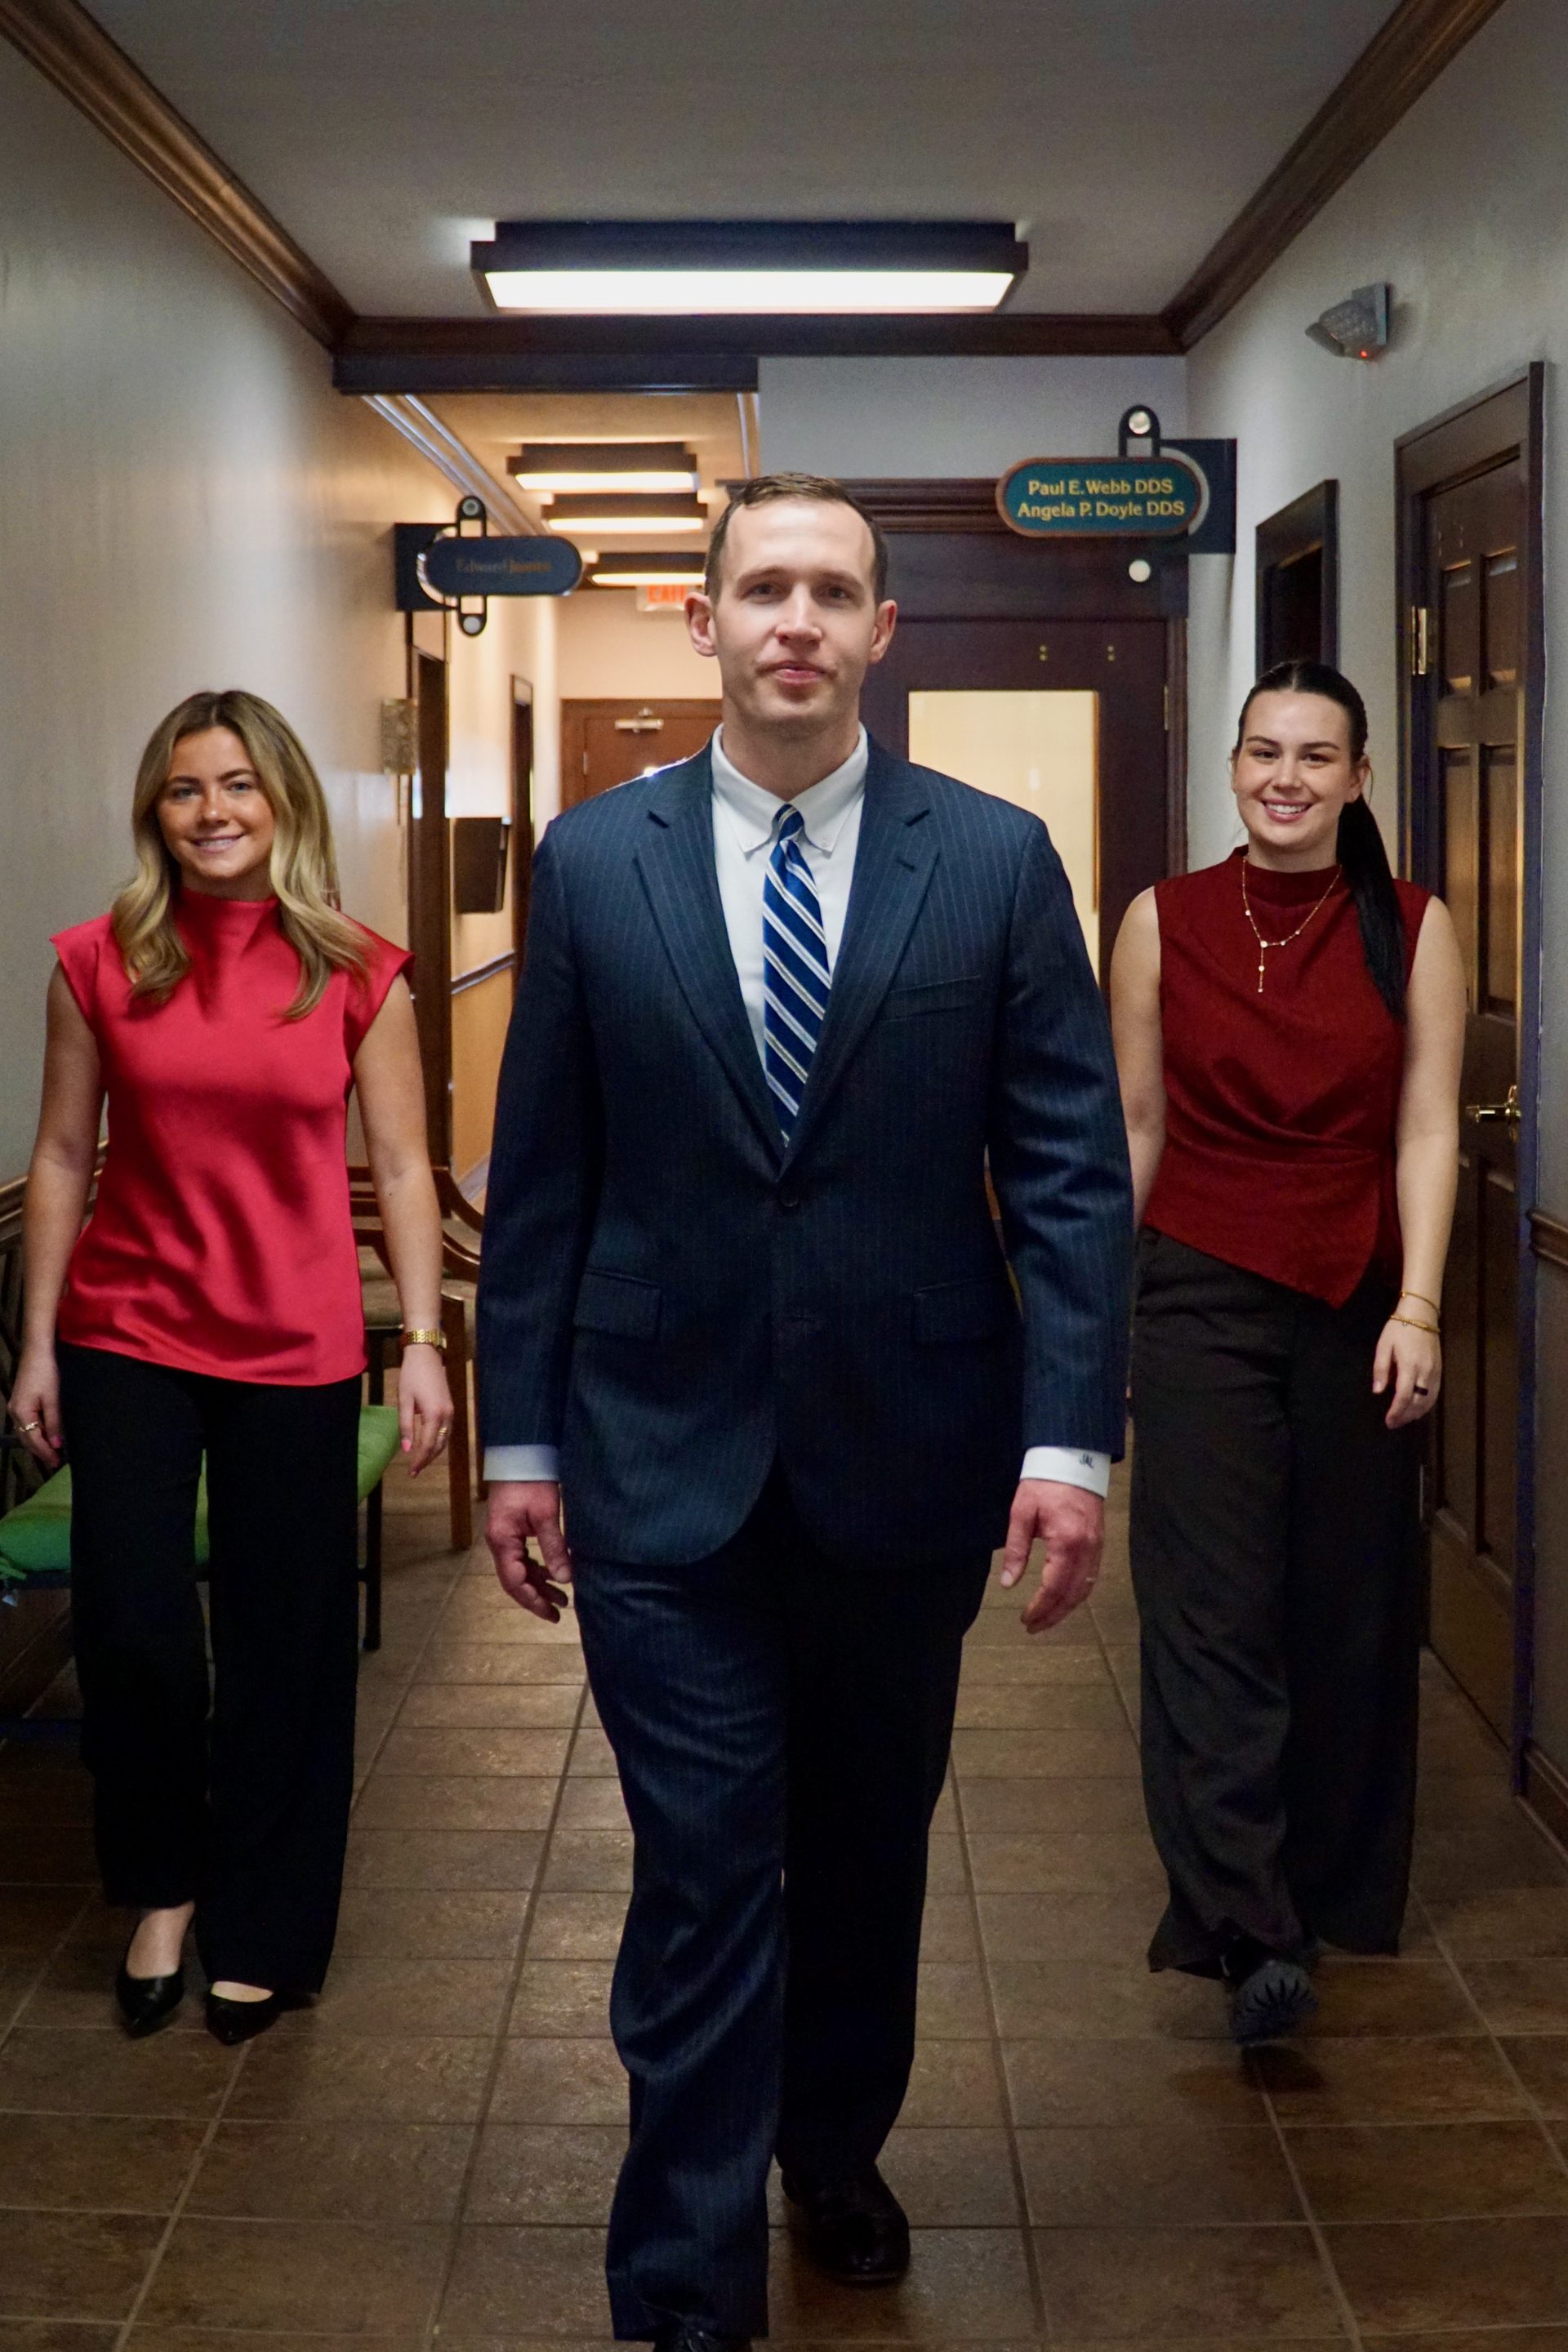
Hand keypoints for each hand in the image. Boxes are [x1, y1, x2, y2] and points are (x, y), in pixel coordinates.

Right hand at [6, 1345, 62, 1470]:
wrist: (36, 1353)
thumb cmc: (46, 1374)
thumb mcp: (53, 1399)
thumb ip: (53, 1423)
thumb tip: (56, 1444)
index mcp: (22, 1413)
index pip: (34, 1439)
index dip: (45, 1452)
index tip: (56, 1462)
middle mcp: (14, 1413)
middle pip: (27, 1439)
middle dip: (40, 1451)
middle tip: (54, 1462)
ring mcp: (14, 1408)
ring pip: (25, 1433)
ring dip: (37, 1444)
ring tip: (51, 1453)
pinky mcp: (18, 1403)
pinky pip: (25, 1425)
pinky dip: (34, 1433)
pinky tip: (44, 1436)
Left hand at [397, 1343, 452, 1475]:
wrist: (426, 1355)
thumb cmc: (411, 1375)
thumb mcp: (404, 1400)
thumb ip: (406, 1426)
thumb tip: (407, 1449)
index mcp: (433, 1414)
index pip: (427, 1445)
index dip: (419, 1460)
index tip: (411, 1472)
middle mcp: (446, 1416)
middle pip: (439, 1445)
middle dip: (427, 1459)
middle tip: (414, 1471)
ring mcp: (451, 1411)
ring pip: (444, 1439)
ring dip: (434, 1452)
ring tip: (421, 1461)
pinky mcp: (450, 1407)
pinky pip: (446, 1431)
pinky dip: (438, 1441)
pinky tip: (429, 1444)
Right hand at [487, 1480, 573, 1622]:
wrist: (520, 1453)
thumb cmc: (532, 1480)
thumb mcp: (546, 1514)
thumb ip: (554, 1547)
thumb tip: (564, 1579)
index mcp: (503, 1540)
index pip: (514, 1581)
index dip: (532, 1600)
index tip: (552, 1613)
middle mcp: (499, 1542)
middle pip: (515, 1579)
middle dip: (536, 1597)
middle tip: (559, 1612)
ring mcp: (504, 1537)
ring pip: (519, 1570)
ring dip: (538, 1584)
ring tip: (562, 1597)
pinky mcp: (512, 1530)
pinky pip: (522, 1557)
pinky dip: (537, 1569)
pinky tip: (553, 1574)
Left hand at [999, 1478, 1104, 1633]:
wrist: (1073, 1459)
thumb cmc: (1043, 1483)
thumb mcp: (1022, 1513)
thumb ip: (1016, 1550)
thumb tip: (1008, 1583)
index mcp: (1067, 1543)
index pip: (1054, 1587)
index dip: (1040, 1607)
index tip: (1025, 1619)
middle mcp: (1087, 1550)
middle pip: (1073, 1595)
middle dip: (1053, 1615)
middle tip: (1033, 1627)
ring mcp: (1097, 1548)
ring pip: (1085, 1589)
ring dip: (1066, 1608)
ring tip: (1046, 1619)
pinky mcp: (1099, 1543)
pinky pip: (1091, 1577)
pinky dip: (1077, 1594)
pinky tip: (1063, 1599)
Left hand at [1374, 1316, 1441, 1427]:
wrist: (1421, 1315)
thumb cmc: (1398, 1329)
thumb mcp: (1383, 1346)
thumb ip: (1381, 1369)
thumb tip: (1378, 1392)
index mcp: (1410, 1366)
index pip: (1404, 1396)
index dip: (1396, 1411)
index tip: (1388, 1421)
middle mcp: (1425, 1371)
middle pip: (1418, 1402)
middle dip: (1405, 1416)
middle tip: (1393, 1424)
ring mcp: (1435, 1372)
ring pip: (1429, 1400)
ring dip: (1416, 1413)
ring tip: (1404, 1420)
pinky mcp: (1440, 1370)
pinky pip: (1435, 1393)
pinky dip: (1427, 1405)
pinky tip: (1418, 1409)